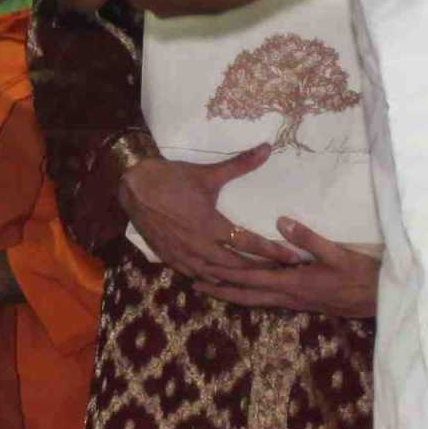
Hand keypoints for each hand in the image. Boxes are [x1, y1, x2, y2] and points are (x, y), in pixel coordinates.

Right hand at [122, 145, 293, 280]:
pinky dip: (212, 279)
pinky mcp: (171, 258)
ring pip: (217, 276)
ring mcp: (184, 256)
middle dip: (260, 270)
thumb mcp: (208, 173)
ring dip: (237, 278)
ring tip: (257, 280)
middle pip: (237, 266)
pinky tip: (222, 281)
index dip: (273, 252)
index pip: (249, 244)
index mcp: (211, 226)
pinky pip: (196, 275)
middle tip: (281, 273)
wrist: (134, 187)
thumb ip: (240, 164)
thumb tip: (267, 148)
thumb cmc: (172, 179)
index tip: (293, 258)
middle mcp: (200, 246)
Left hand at [206, 221, 381, 316]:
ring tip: (211, 288)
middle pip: (246, 295)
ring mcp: (293, 302)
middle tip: (194, 282)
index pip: (252, 277)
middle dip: (220, 289)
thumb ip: (308, 238)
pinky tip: (244, 292)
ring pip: (255, 300)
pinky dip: (250, 296)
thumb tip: (282, 221)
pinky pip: (267, 300)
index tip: (204, 267)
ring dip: (232, 294)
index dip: (227, 273)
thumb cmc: (359, 275)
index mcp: (292, 283)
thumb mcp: (336, 253)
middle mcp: (287, 296)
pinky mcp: (300, 302)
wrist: (376, 300)